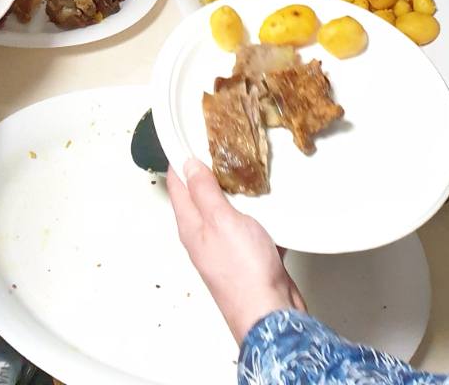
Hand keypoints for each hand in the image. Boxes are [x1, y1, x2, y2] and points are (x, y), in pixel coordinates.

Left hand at [168, 161, 304, 344]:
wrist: (271, 315)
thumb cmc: (244, 272)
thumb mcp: (221, 221)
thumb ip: (204, 192)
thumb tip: (189, 166)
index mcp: (191, 226)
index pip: (177, 184)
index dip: (180, 157)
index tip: (187, 134)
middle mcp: (204, 237)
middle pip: (201, 195)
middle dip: (210, 171)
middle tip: (222, 145)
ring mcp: (226, 248)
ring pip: (227, 211)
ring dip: (237, 193)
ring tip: (249, 169)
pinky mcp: (248, 257)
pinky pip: (250, 228)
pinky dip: (258, 216)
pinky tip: (270, 206)